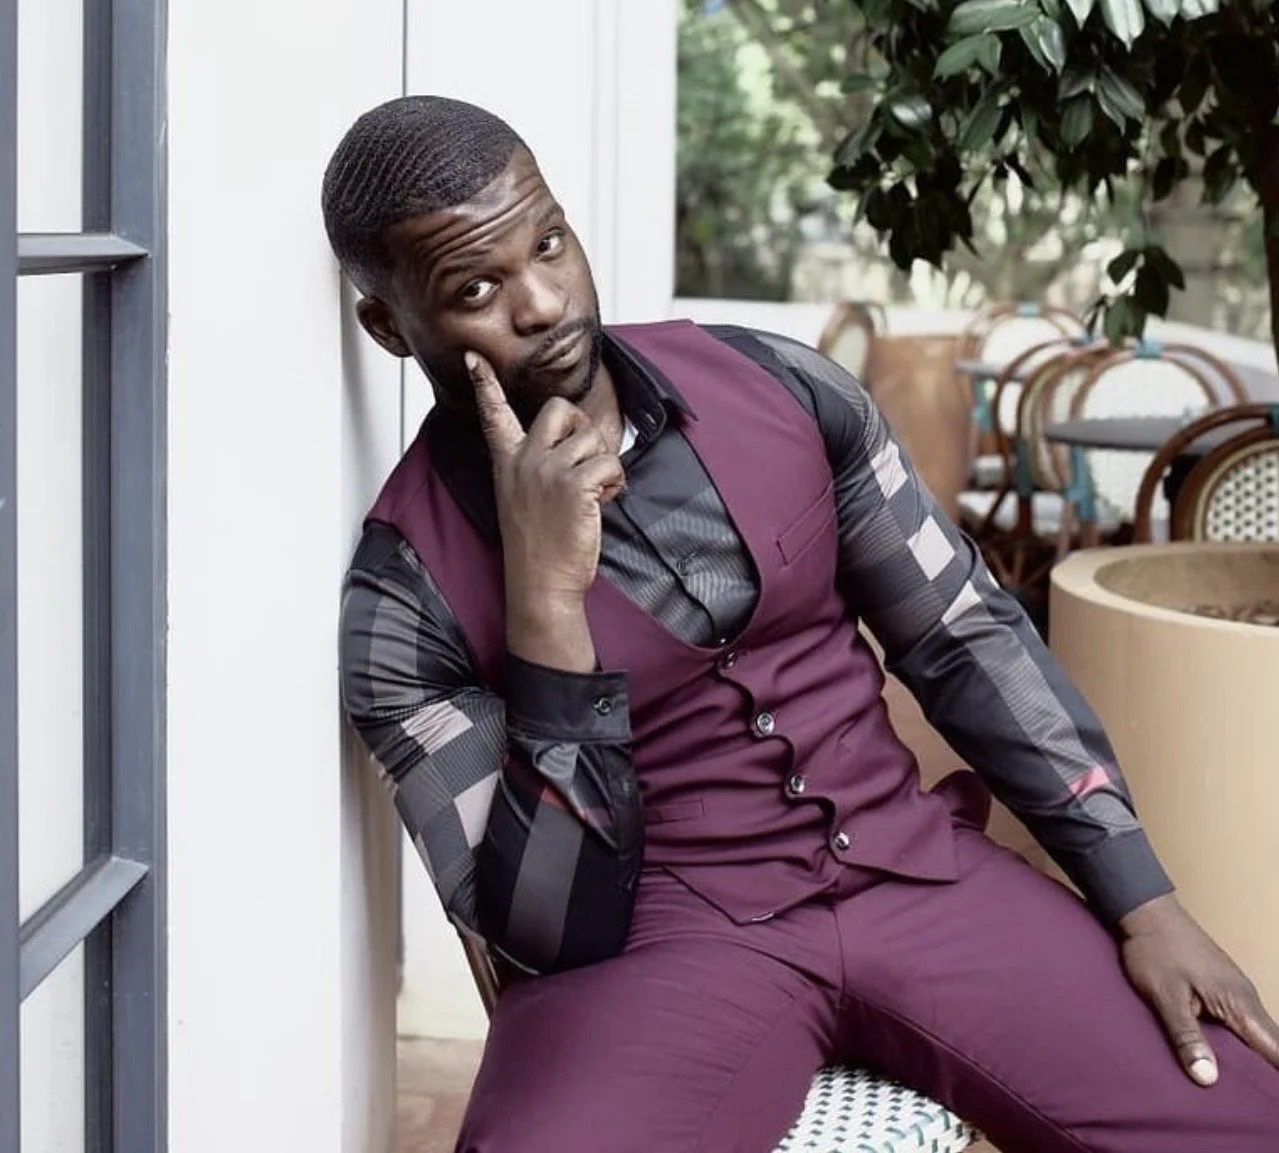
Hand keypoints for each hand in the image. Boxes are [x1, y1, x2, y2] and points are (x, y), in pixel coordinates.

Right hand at [467, 350, 624, 604]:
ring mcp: (547, 470)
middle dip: (584, 429)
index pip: (494, 414)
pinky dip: (616, 482)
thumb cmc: (540, 545)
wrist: (541, 583)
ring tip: (594, 494)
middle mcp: (524, 460)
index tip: (474, 357)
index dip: (485, 384)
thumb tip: (581, 442)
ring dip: (605, 465)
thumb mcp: (526, 498)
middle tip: (585, 465)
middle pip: (561, 409)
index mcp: (508, 462)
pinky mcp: (574, 483)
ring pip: (594, 439)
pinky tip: (603, 503)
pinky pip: (611, 462)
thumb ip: (543, 466)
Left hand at [1119, 893, 1278, 1085]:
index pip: (1277, 1052)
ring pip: (1254, 1036)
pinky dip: (1234, 1043)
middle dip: (1263, 1074)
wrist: (1145, 911)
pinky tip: (1218, 1058)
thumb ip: (1187, 1037)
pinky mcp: (1221, 989)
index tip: (1267, 1100)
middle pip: (1269, 1047)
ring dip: (1248, 1059)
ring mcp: (1235, 993)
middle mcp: (1246, 999)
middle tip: (1247, 1101)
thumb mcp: (1166, 997)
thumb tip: (1208, 1079)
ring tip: (1233, 1088)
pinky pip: (1238, 1023)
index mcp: (1240, 1005)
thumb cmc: (1155, 951)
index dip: (1274, 1079)